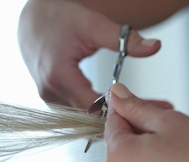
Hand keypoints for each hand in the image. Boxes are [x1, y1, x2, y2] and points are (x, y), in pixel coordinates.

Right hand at [17, 0, 161, 108]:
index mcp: (59, 76)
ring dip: (109, 111)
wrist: (32, 21)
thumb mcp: (93, 25)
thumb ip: (123, 39)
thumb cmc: (58, 20)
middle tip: (156, 107)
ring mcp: (49, 98)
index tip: (148, 106)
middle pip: (91, 114)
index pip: (93, 105)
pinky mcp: (52, 99)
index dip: (120, 108)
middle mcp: (51, 93)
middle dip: (122, 112)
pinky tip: (117, 102)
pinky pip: (77, 109)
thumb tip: (154, 47)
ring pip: (84, 114)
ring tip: (141, 106)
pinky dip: (96, 106)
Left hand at [105, 83, 188, 161]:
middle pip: (122, 144)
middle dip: (142, 126)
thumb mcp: (168, 121)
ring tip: (180, 139)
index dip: (129, 108)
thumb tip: (118, 95)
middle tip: (168, 116)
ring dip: (150, 146)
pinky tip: (182, 160)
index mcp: (119, 160)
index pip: (111, 124)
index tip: (144, 102)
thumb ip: (137, 107)